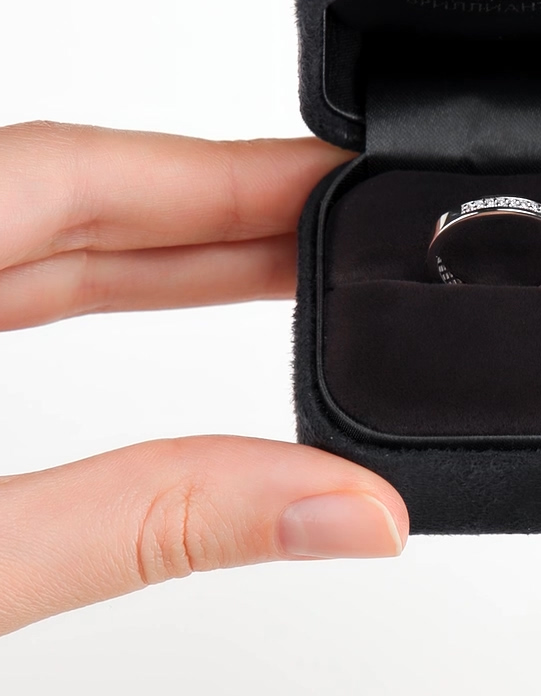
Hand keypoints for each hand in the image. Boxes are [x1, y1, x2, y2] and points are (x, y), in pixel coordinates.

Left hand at [0, 121, 405, 637]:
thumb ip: (155, 524)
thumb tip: (345, 508)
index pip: (81, 170)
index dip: (229, 172)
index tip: (342, 177)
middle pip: (84, 194)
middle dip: (230, 210)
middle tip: (354, 225)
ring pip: (54, 235)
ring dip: (182, 248)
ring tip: (299, 264)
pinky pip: (24, 279)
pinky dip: (117, 283)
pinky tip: (186, 293)